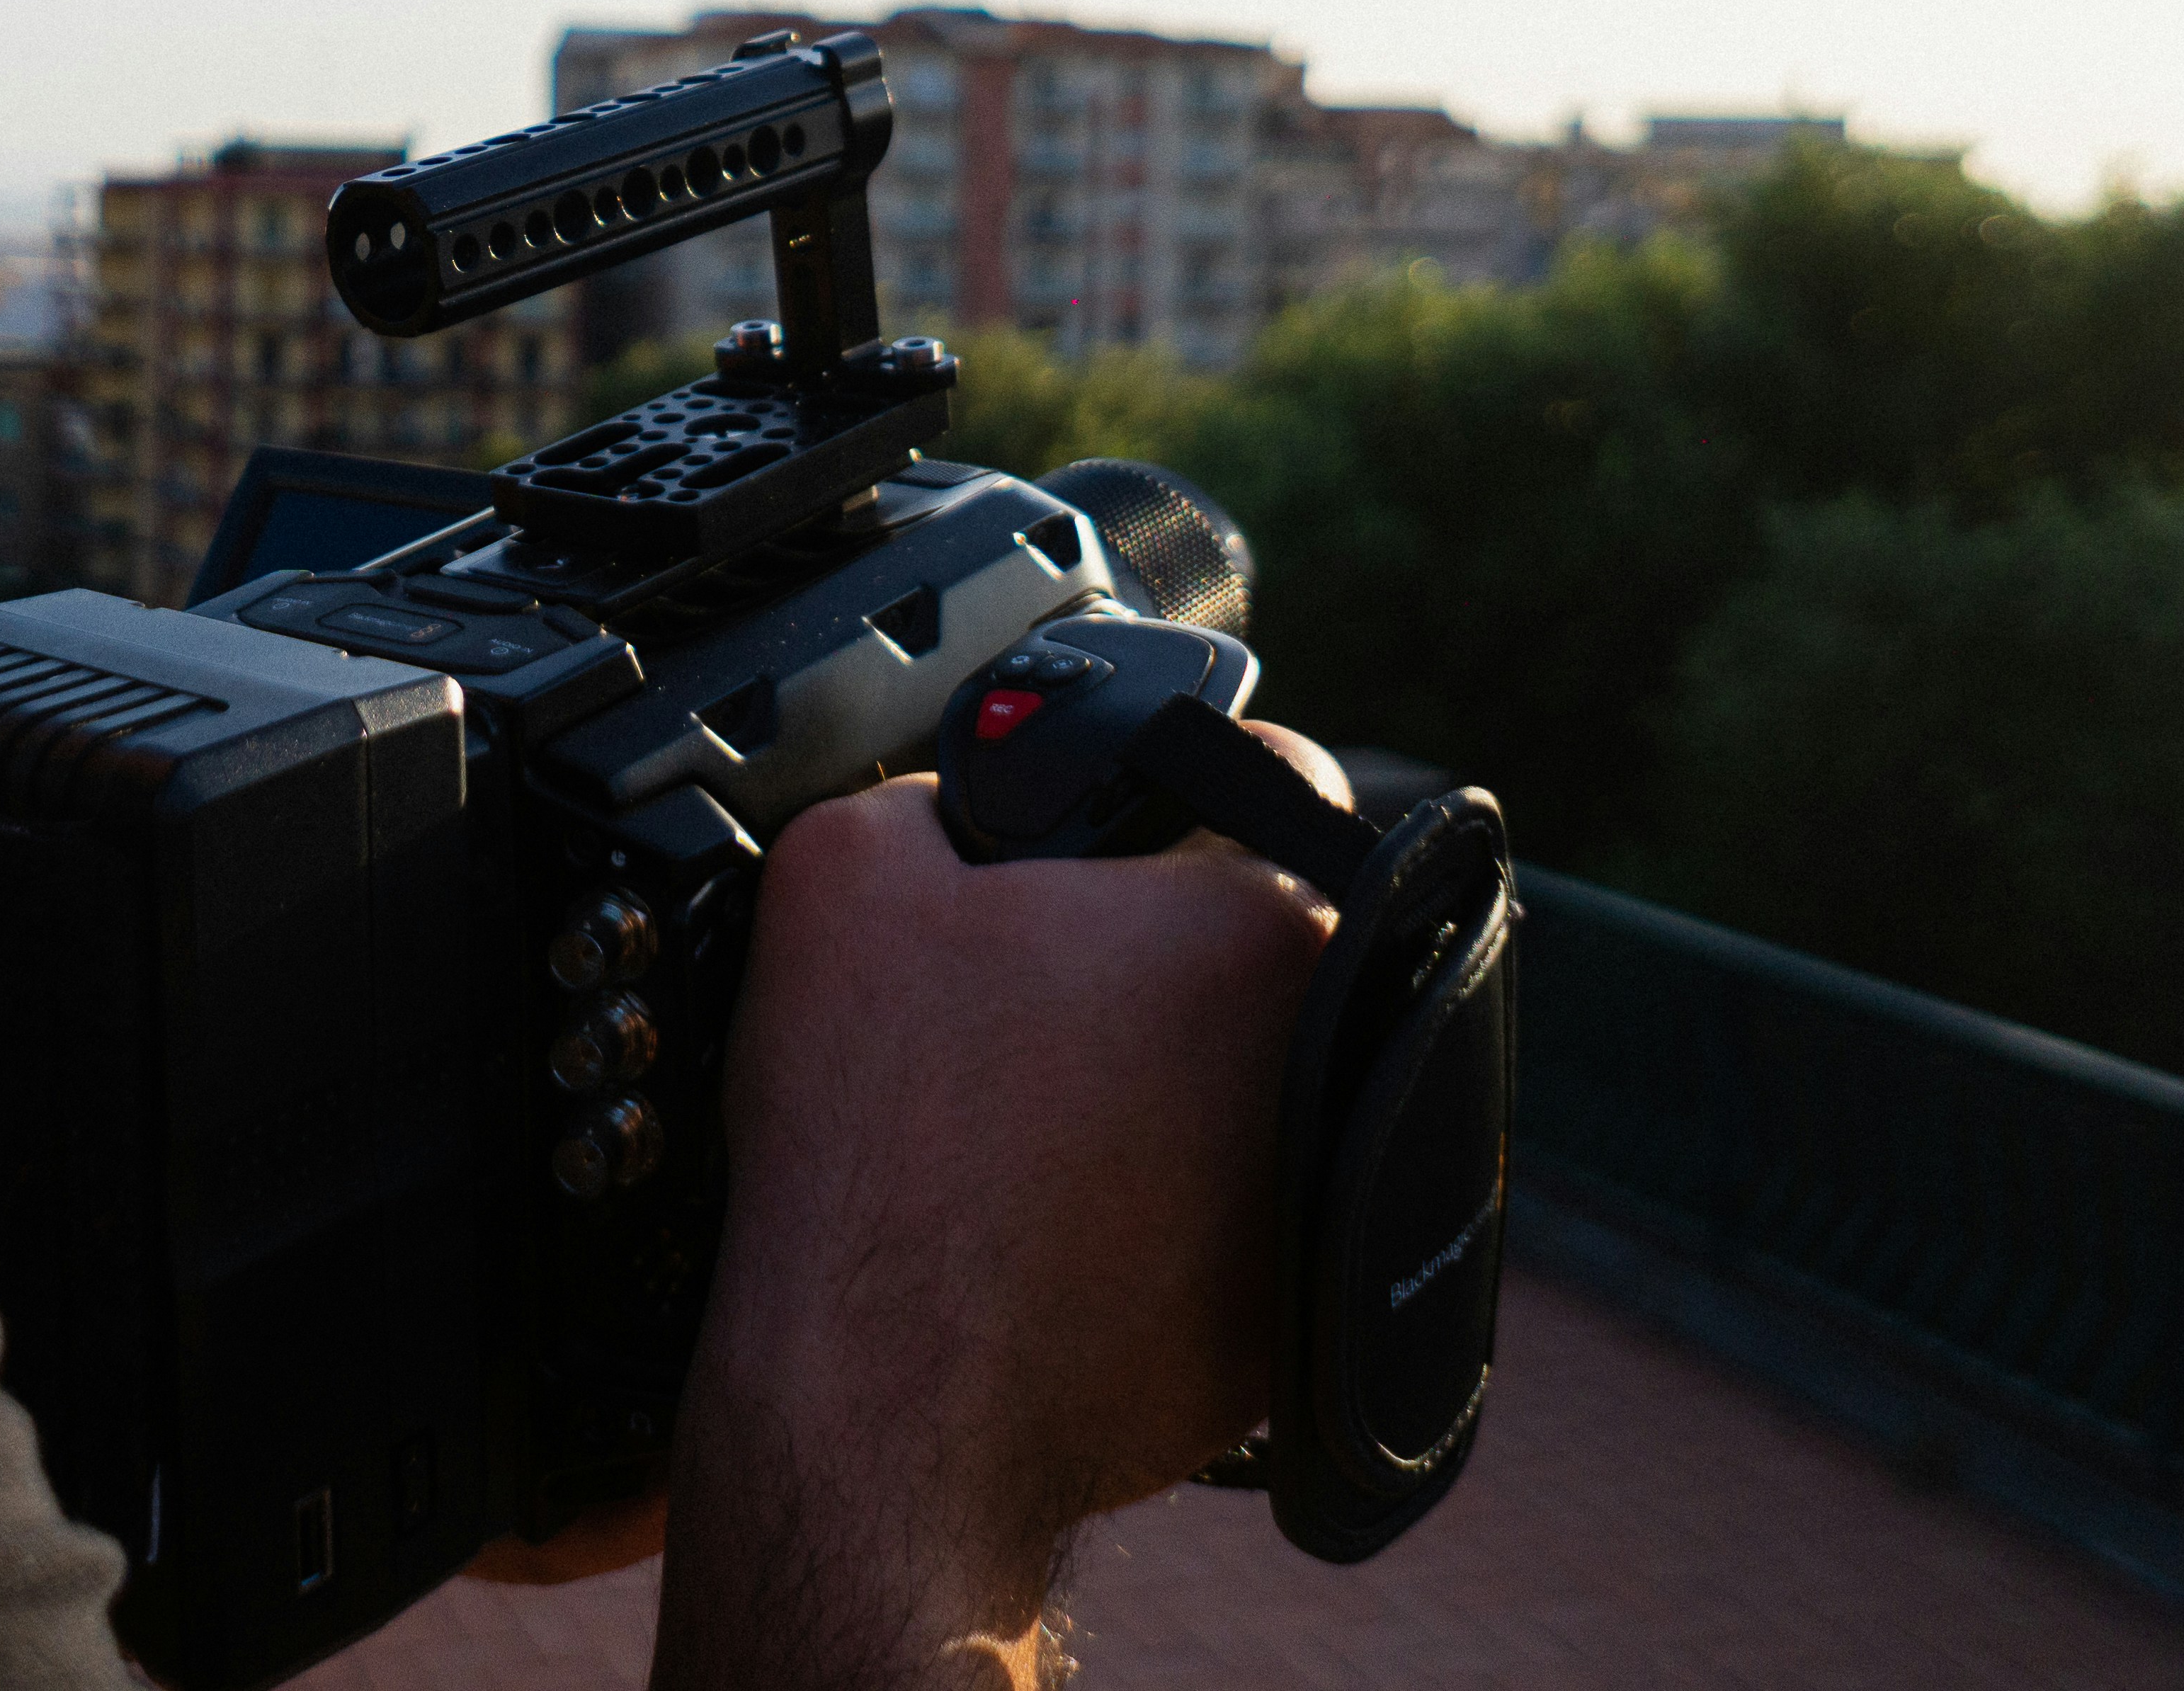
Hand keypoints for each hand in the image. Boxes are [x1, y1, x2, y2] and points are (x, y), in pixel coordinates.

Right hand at [648, 731, 1345, 1689]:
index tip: (1104, 830)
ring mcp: (1332, 1201)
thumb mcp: (840, 868)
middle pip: (1260, 939)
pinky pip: (1237, 1211)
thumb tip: (966, 805)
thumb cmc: (878, 1148)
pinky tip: (1048, 1208)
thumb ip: (932, 790)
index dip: (1171, 777)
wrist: (884, 1410)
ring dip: (1169, 1073)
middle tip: (1032, 982)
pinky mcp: (1294, 1319)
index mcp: (1262, 925)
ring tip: (1028, 1109)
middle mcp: (1343, 1055)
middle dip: (1163, 942)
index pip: (1277, 772)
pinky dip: (1164, 1199)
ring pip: (1251, 1078)